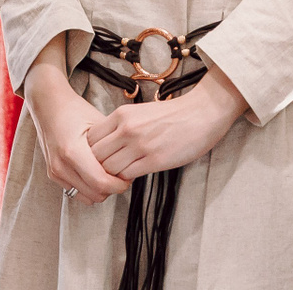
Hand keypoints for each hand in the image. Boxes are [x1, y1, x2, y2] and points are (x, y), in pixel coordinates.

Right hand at [24, 66, 128, 204]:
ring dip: (101, 190)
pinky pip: (76, 192)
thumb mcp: (98, 124)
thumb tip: (131, 163)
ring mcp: (55, 172)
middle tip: (122, 175)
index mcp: (72, 151)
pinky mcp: (53, 174)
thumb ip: (112, 146)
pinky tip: (95, 173)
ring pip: (87, 197)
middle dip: (113, 188)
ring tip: (109, 174)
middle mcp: (61, 165)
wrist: (48, 105)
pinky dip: (89, 188)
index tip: (128, 176)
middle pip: (96, 194)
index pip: (101, 183)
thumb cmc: (74, 110)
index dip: (119, 184)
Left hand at [87, 70, 248, 181]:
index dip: (91, 151)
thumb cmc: (172, 114)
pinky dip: (126, 179)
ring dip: (111, 175)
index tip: (100, 157)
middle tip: (105, 171)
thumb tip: (106, 145)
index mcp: (121, 115)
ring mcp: (139, 145)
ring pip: (109, 168)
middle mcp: (126, 129)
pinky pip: (127, 176)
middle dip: (97, 166)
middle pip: (95, 155)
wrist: (202, 113)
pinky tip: (133, 176)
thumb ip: (122, 126)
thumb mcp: (140, 112)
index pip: (90, 139)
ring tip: (119, 175)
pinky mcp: (154, 160)